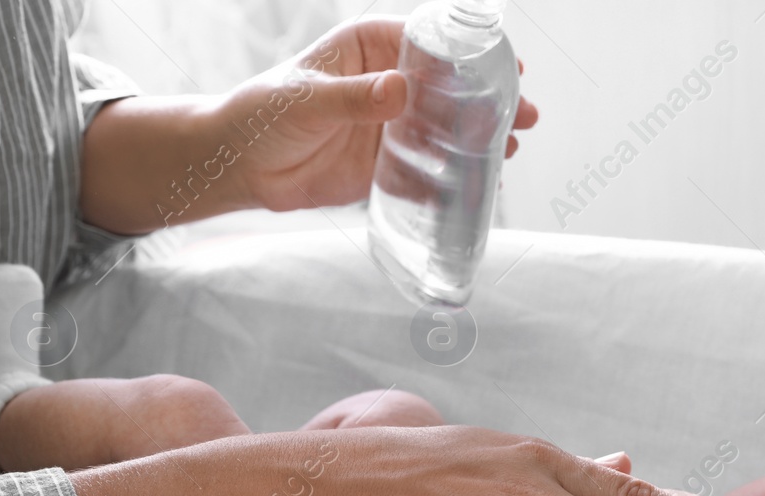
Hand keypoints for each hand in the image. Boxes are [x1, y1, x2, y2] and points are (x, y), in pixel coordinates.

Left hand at [224, 17, 539, 212]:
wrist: (240, 166)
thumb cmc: (262, 115)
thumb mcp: (307, 101)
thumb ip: (355, 98)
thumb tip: (401, 89)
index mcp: (370, 48)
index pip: (429, 42)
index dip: (470, 53)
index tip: (505, 63)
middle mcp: (387, 83)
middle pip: (449, 87)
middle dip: (487, 100)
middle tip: (524, 113)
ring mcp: (391, 125)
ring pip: (446, 128)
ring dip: (479, 139)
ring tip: (509, 149)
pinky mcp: (388, 164)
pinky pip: (428, 169)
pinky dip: (453, 177)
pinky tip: (480, 183)